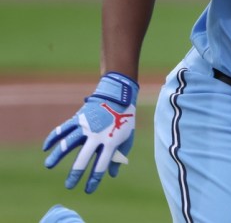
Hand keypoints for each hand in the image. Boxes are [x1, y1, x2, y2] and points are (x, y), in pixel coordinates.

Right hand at [43, 72, 137, 192]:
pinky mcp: (78, 118)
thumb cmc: (124, 120)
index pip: (100, 166)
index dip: (94, 180)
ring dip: (56, 156)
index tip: (88, 190)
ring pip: (67, 144)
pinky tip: (46, 147)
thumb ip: (119, 157)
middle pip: (83, 159)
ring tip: (48, 166)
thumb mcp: (127, 139)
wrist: (118, 97)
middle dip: (75, 174)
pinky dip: (53, 137)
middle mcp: (96, 136)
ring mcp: (86, 127)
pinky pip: (62, 129)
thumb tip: (111, 175)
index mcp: (110, 142)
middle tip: (69, 186)